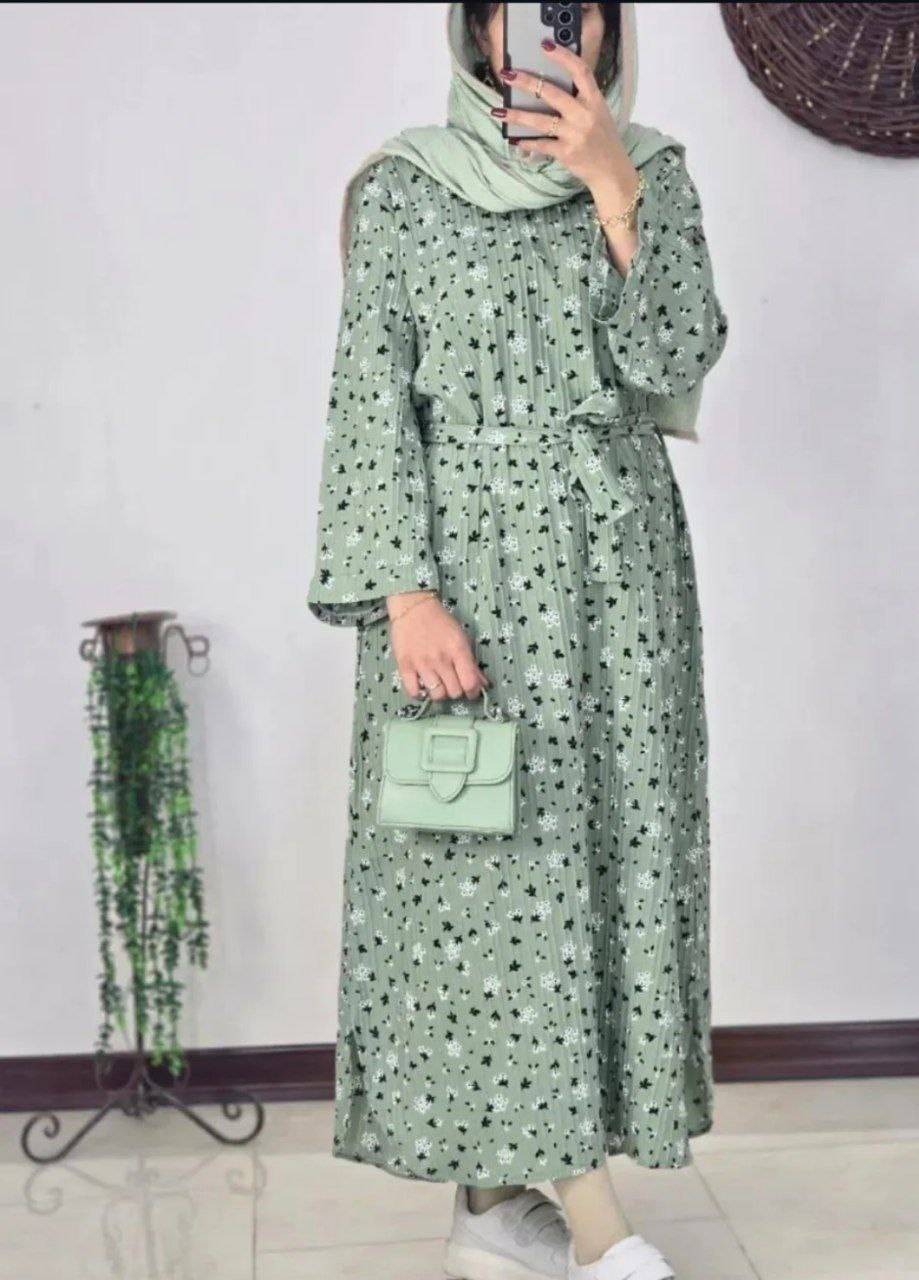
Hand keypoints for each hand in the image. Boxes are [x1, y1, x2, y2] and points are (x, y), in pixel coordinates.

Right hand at [386, 591, 489, 701]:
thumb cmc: (441, 622)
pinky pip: (414, 692)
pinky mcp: (404, 666)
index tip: (471, 691)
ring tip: (438, 684)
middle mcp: (441, 659)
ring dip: (440, 693)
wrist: (413, 608)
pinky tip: (422, 685)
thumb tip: (483, 684)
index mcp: (458, 650)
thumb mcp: (462, 638)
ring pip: (437, 695)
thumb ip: (472, 662)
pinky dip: (419, 693)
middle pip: (454, 692)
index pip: (470, 683)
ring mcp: (422, 664)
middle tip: (453, 683)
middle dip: (457, 691)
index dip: (473, 692)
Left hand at [493, 39, 636, 201]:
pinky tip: (513, 138)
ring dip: (516, 115)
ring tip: (497, 111)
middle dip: (526, 82)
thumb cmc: (603, 140)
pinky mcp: (566, 153)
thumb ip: (582, 99)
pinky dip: (526, 142)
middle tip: (507, 74)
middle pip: (551, 92)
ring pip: (540, 120)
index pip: (580, 71)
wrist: (612, 171)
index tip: (545, 45)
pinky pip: (541, 145)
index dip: (563, 56)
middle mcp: (584, 115)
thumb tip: (551, 85)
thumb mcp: (599, 113)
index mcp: (595, 100)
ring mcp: (575, 134)